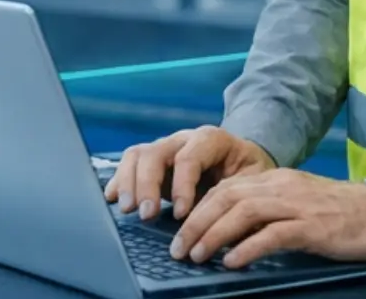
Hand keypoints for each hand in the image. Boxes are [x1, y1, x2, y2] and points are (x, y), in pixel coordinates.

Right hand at [103, 126, 275, 222]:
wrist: (243, 161)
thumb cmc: (249, 174)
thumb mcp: (254, 183)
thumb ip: (239, 198)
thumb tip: (225, 227)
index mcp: (212, 140)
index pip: (189, 157)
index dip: (182, 186)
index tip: (181, 215)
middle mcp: (183, 139)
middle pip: (156, 153)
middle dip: (148, 185)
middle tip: (146, 215)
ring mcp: (165, 148)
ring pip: (138, 155)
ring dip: (128, 182)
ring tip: (127, 209)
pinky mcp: (153, 161)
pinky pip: (129, 163)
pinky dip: (118, 179)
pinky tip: (112, 198)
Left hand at [170, 169, 365, 267]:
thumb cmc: (336, 214)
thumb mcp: (294, 202)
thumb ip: (265, 210)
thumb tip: (228, 231)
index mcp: (273, 179)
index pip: (224, 188)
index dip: (198, 209)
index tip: (179, 231)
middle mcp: (279, 187)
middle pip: (225, 198)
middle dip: (195, 223)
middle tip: (178, 249)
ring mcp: (295, 205)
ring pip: (242, 213)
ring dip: (213, 235)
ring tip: (196, 256)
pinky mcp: (311, 227)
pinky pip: (272, 235)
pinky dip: (247, 248)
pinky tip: (232, 262)